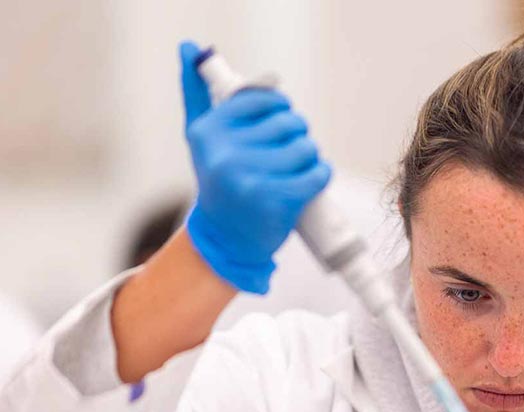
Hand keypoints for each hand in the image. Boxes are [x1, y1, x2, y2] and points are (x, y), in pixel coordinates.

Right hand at [179, 41, 331, 293]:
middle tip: (286, 152)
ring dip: (308, 157)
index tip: (277, 121)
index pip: (262, 99)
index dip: (279, 108)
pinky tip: (307, 182)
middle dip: (295, 134)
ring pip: (306, 147)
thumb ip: (197, 92)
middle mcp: (226, 153)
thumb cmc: (220, 181)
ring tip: (293, 170)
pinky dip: (320, 175)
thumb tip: (191, 47)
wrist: (225, 240)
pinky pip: (318, 172)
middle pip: (289, 122)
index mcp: (208, 132)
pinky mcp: (277, 200)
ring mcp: (251, 178)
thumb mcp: (202, 138)